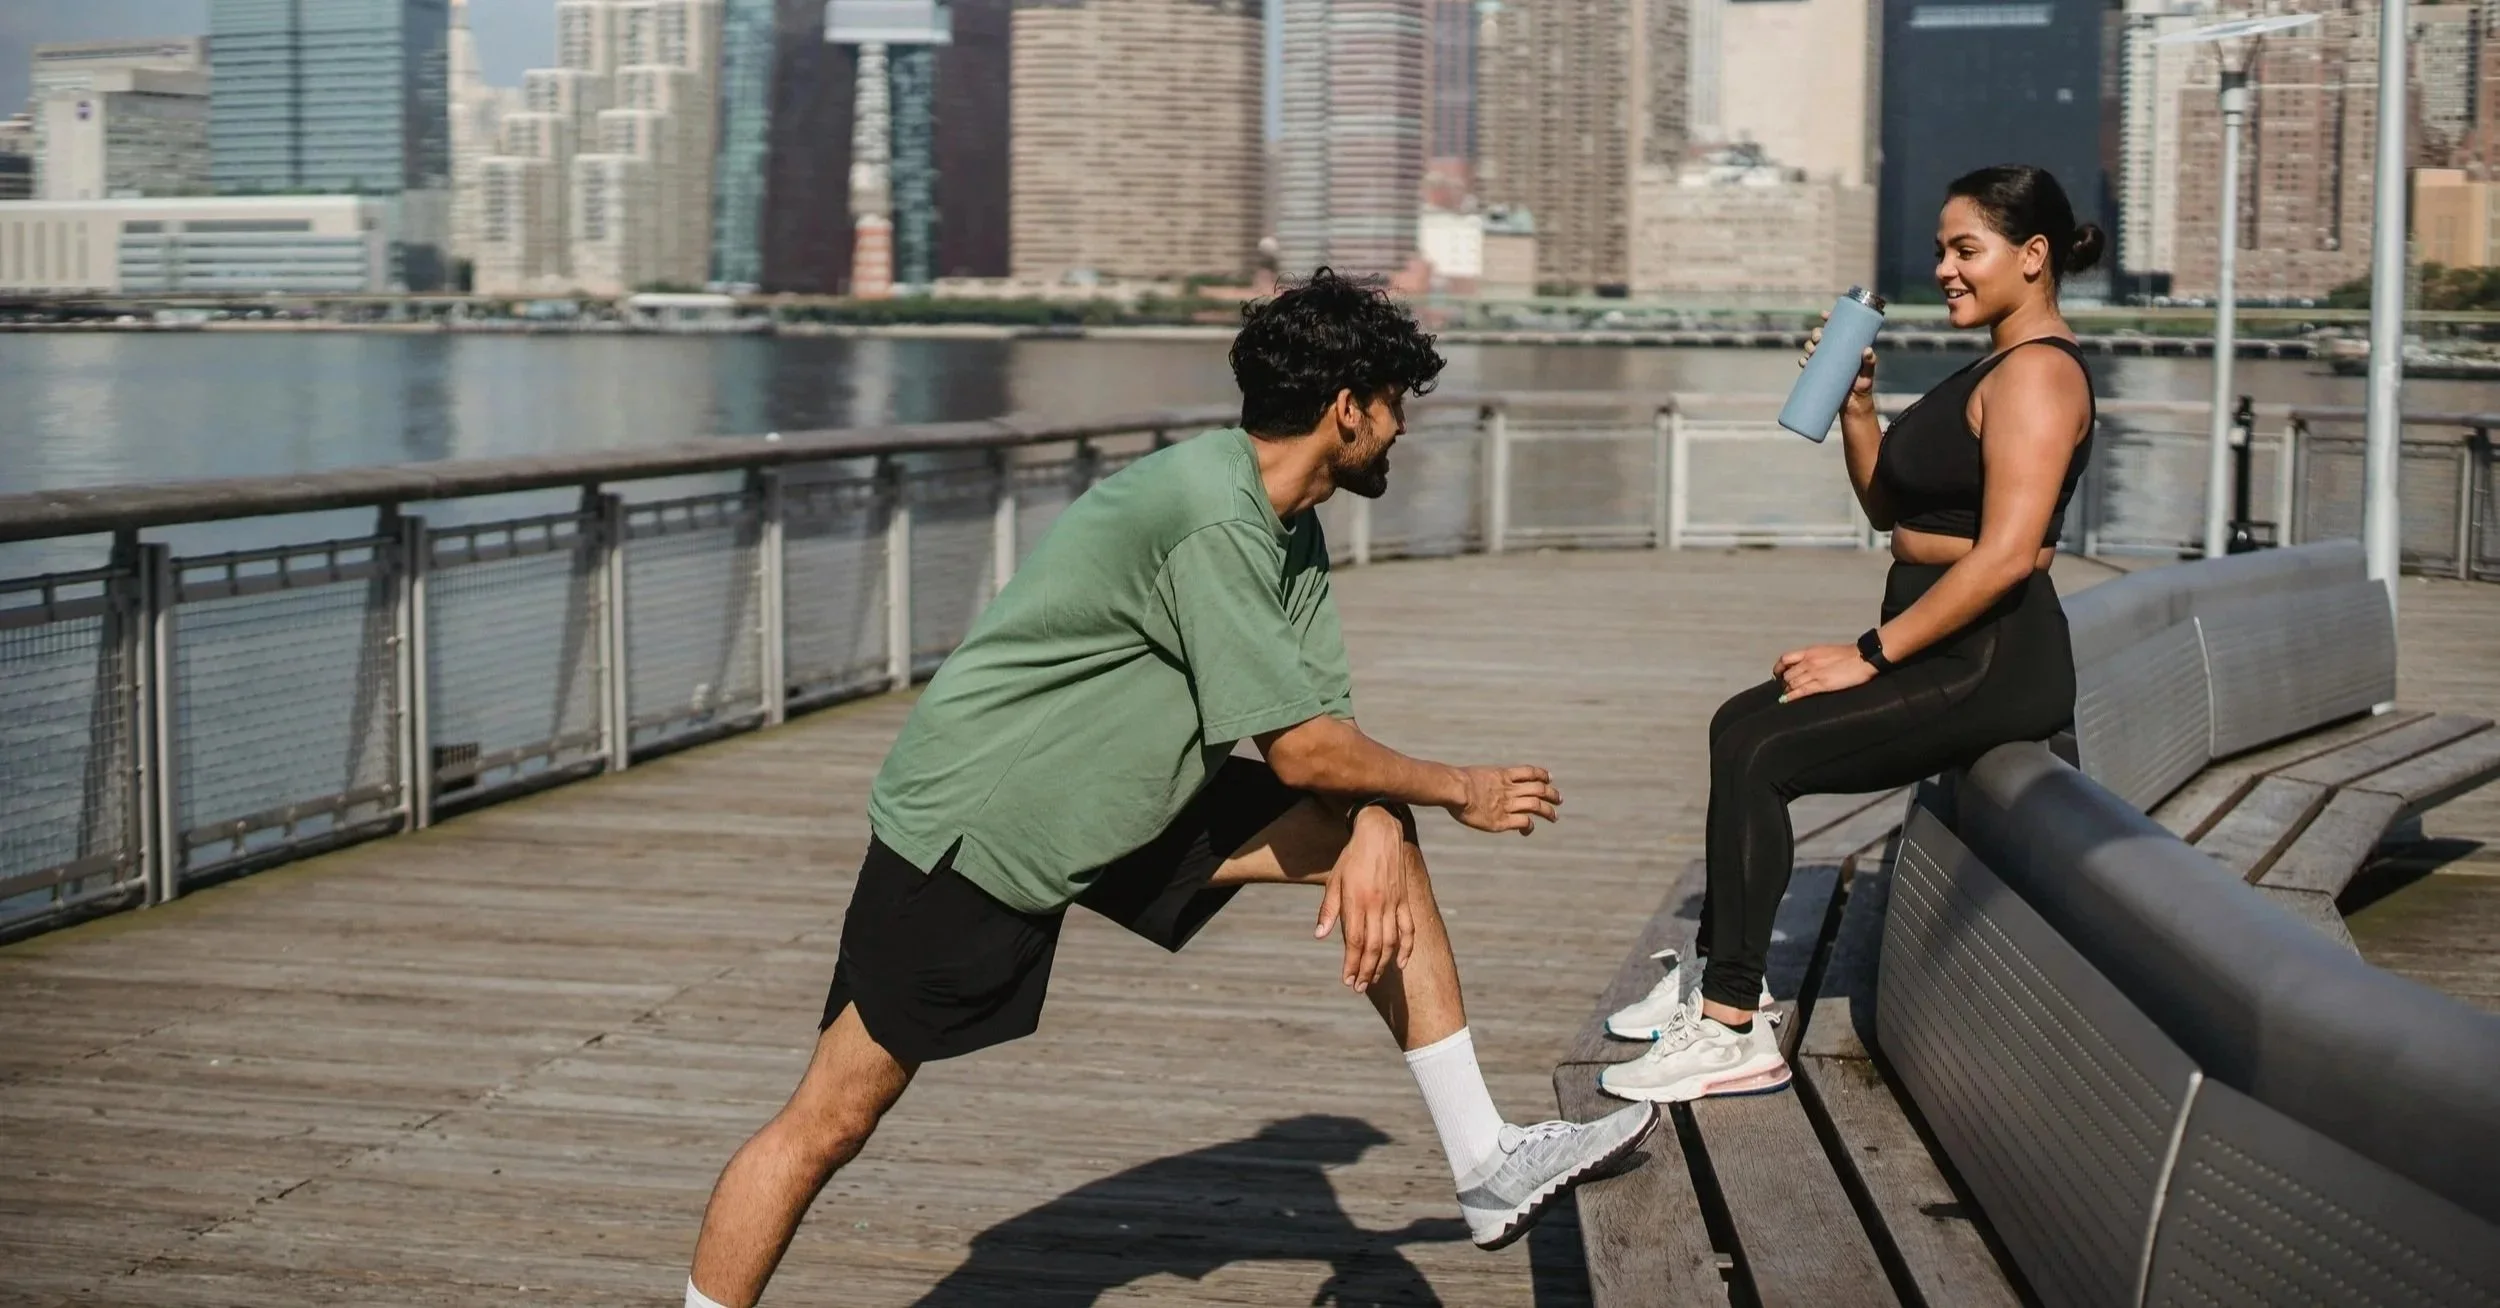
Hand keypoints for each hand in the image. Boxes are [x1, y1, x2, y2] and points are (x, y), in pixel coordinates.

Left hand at [1315, 805, 1414, 991]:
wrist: (1379, 834)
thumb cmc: (1352, 858)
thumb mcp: (1334, 881)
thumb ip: (1328, 910)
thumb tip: (1320, 936)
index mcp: (1356, 902)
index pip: (1355, 942)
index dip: (1352, 964)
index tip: (1348, 980)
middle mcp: (1376, 906)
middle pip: (1373, 947)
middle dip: (1366, 971)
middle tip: (1359, 987)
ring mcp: (1393, 904)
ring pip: (1391, 942)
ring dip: (1383, 965)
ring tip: (1373, 979)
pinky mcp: (1404, 901)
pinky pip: (1408, 929)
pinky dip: (1407, 948)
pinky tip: (1400, 964)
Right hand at [1448, 765, 1561, 835]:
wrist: (1454, 789)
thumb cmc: (1455, 782)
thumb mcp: (1473, 775)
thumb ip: (1482, 780)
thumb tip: (1474, 783)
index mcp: (1503, 775)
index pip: (1530, 772)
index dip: (1542, 774)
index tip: (1549, 778)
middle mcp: (1509, 789)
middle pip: (1539, 788)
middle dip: (1551, 794)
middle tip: (1559, 800)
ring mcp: (1507, 804)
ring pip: (1537, 805)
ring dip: (1548, 811)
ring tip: (1554, 817)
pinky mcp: (1502, 820)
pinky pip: (1524, 821)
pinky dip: (1529, 826)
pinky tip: (1528, 830)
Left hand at [1773, 643, 1876, 701]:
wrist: (1862, 658)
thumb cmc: (1848, 655)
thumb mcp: (1825, 651)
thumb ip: (1813, 657)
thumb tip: (1806, 665)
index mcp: (1809, 652)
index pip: (1785, 659)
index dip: (1778, 668)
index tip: (1777, 674)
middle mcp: (1808, 662)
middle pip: (1787, 674)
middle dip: (1784, 682)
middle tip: (1785, 688)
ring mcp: (1814, 673)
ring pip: (1792, 683)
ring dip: (1788, 690)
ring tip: (1787, 694)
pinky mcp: (1821, 684)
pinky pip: (1801, 691)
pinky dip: (1791, 696)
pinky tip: (1786, 700)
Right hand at [1803, 310, 1878, 410]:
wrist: (1853, 405)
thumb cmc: (1863, 387)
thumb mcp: (1868, 373)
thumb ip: (1870, 362)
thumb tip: (1867, 350)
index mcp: (1846, 346)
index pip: (1837, 328)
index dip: (1830, 319)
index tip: (1824, 315)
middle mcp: (1834, 352)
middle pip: (1821, 336)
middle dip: (1816, 334)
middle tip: (1819, 339)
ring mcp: (1825, 363)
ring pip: (1813, 348)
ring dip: (1809, 346)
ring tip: (1812, 351)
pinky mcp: (1818, 374)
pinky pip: (1807, 365)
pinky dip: (1804, 362)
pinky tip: (1804, 362)